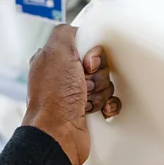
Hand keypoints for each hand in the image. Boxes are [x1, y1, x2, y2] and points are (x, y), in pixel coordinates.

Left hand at [22, 24, 121, 164]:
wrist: (58, 134)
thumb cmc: (54, 99)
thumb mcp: (56, 53)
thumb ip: (65, 33)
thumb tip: (76, 30)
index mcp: (54, 60)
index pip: (85, 46)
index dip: (92, 55)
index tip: (87, 63)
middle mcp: (63, 77)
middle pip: (98, 65)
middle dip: (97, 76)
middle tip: (84, 84)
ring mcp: (75, 95)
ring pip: (105, 82)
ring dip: (100, 92)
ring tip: (85, 100)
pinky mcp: (87, 111)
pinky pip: (109, 101)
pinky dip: (108, 105)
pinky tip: (99, 109)